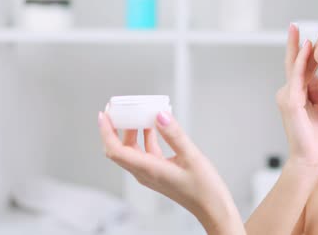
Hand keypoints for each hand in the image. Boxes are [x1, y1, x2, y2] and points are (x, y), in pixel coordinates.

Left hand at [98, 110, 243, 234]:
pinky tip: (155, 127)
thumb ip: (174, 135)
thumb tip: (159, 115)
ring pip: (132, 151)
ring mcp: (151, 174)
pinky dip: (146, 138)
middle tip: (120, 109)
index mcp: (148, 169)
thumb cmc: (204, 188)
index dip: (106, 132)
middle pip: (121, 149)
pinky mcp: (159, 173)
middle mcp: (145, 173)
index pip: (116, 150)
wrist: (212, 208)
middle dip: (117, 128)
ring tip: (139, 113)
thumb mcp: (191, 156)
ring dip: (133, 132)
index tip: (105, 115)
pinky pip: (145, 153)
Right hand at [276, 23, 317, 170]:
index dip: (309, 52)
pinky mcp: (291, 102)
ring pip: (295, 67)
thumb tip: (315, 75)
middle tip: (295, 25)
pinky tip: (306, 49)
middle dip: (296, 44)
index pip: (302, 68)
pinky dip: (301, 62)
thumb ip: (315, 90)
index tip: (317, 36)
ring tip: (308, 33)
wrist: (311, 159)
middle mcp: (288, 93)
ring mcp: (287, 97)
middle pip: (293, 63)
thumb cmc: (316, 138)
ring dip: (303, 49)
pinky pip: (297, 77)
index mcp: (296, 94)